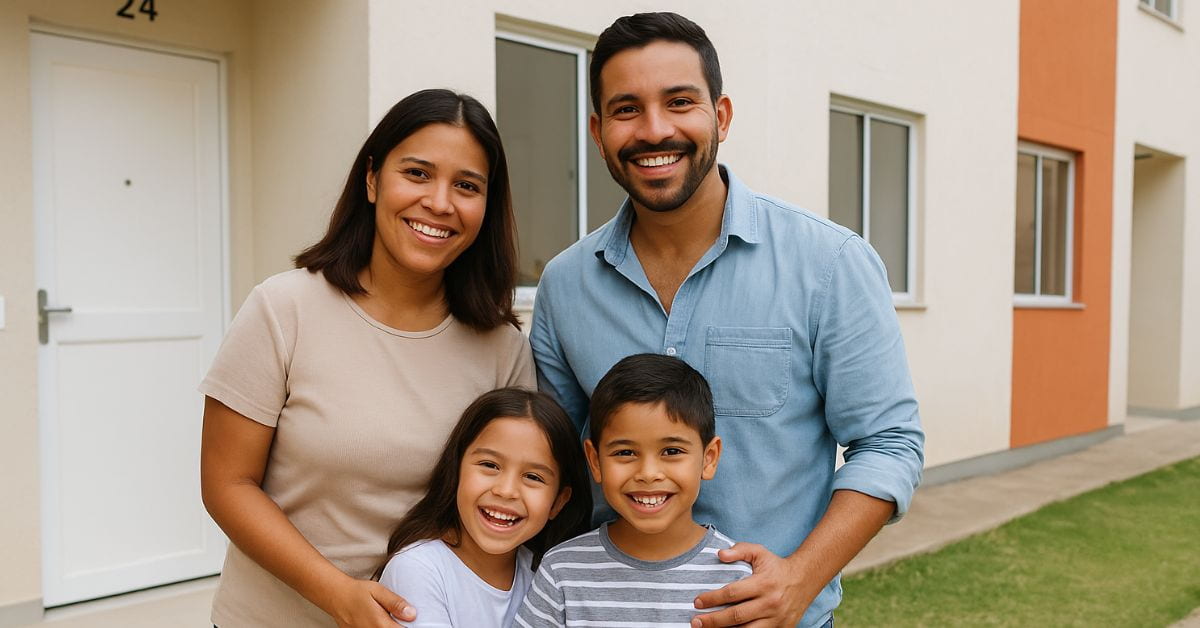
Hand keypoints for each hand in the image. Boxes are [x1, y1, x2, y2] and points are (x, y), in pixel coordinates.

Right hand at [328, 578, 415, 626]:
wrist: (336, 597)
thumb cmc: (357, 592)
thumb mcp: (379, 591)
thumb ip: (396, 604)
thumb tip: (412, 614)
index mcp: (380, 624)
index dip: (409, 627)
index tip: (411, 622)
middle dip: (398, 627)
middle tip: (398, 618)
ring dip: (389, 627)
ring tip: (388, 619)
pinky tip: (380, 622)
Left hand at [691, 543, 812, 627]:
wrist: (805, 579)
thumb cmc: (776, 566)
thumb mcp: (759, 552)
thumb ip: (739, 550)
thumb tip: (720, 554)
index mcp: (763, 583)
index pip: (732, 593)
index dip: (712, 598)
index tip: (697, 602)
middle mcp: (770, 603)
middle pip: (736, 616)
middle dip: (713, 620)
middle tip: (695, 622)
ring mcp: (776, 619)